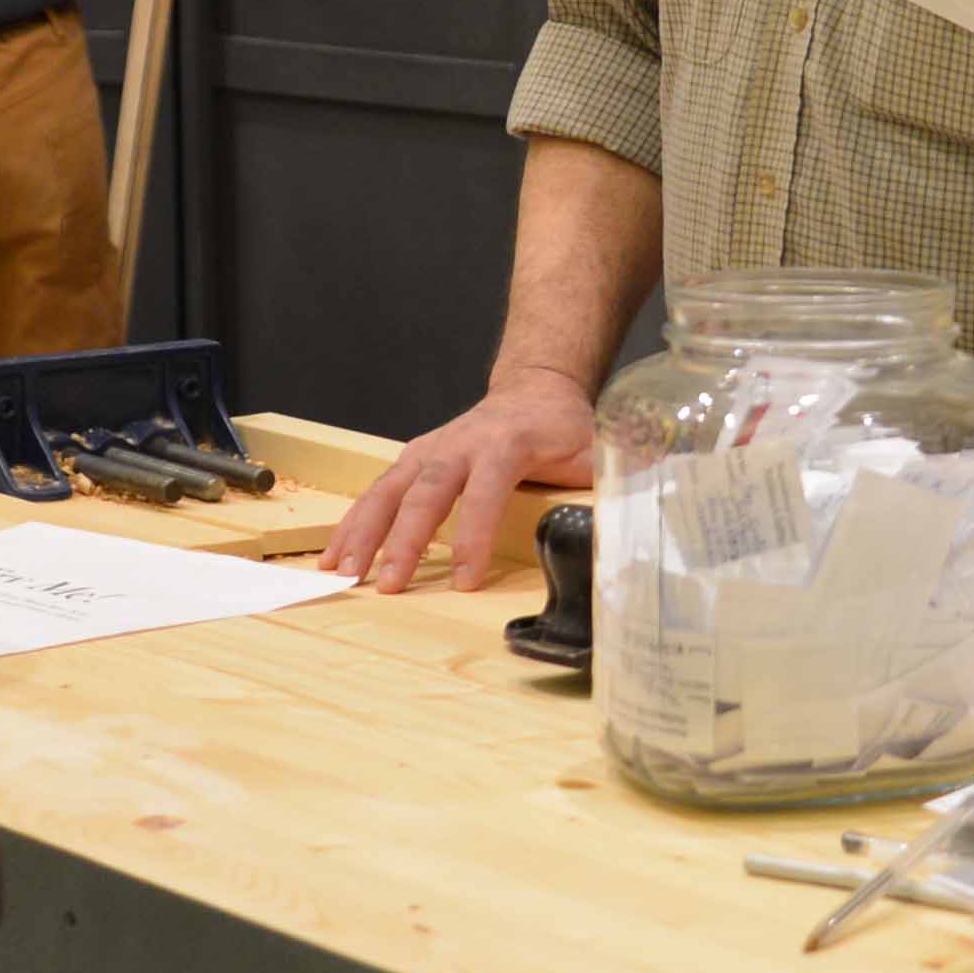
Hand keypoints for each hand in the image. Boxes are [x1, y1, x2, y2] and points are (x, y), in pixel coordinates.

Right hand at [320, 373, 596, 587]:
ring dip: (363, 533)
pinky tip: (333, 557)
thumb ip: (612, 480)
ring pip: (389, 489)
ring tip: (342, 574)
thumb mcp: (596, 449)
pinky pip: (376, 492)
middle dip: (406, 540)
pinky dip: (352, 524)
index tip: (466, 579)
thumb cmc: (564, 428)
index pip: (488, 489)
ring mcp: (430, 449)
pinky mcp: (412, 459)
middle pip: (427, 491)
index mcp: (507, 442)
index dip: (475, 533)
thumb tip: (640, 518)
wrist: (534, 387)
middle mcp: (459, 443)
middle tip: (391, 585)